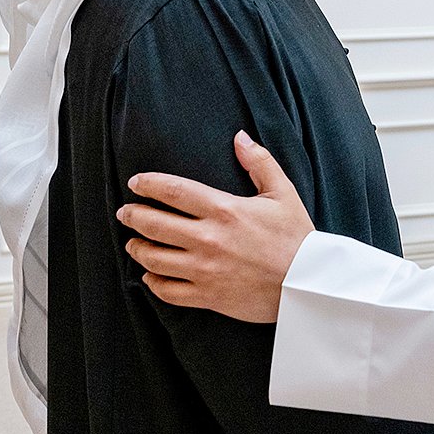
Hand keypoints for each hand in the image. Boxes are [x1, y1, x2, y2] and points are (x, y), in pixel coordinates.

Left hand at [117, 130, 312, 321]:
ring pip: (154, 259)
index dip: (149, 184)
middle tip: (125, 212)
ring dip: (138, 249)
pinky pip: (168, 291)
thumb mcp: (283, 193)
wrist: (307, 284)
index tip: (136, 183)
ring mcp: (205, 270)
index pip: (174, 191)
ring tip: (133, 242)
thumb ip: (259, 162)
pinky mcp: (207, 296)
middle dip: (133, 216)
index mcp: (225, 210)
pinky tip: (150, 276)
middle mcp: (209, 239)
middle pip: (155, 224)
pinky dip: (153, 283)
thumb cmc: (296, 237)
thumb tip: (240, 137)